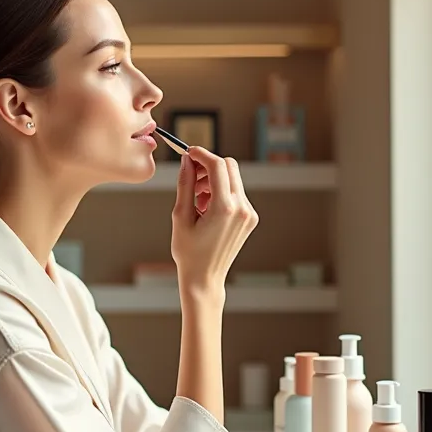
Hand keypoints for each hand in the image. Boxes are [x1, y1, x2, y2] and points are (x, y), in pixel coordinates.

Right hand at [170, 148, 258, 296]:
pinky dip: (221, 192)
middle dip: (208, 166)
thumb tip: (187, 161)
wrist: (205, 278)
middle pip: (229, 166)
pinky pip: (237, 193)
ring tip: (196, 198)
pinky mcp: (251, 218)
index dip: (201, 154)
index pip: (217, 165)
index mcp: (224, 208)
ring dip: (214, 180)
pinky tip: (207, 208)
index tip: (188, 153)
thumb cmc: (189, 252)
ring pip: (233, 178)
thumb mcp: (180, 216)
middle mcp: (242, 208)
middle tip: (191, 177)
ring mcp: (249, 214)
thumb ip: (185, 184)